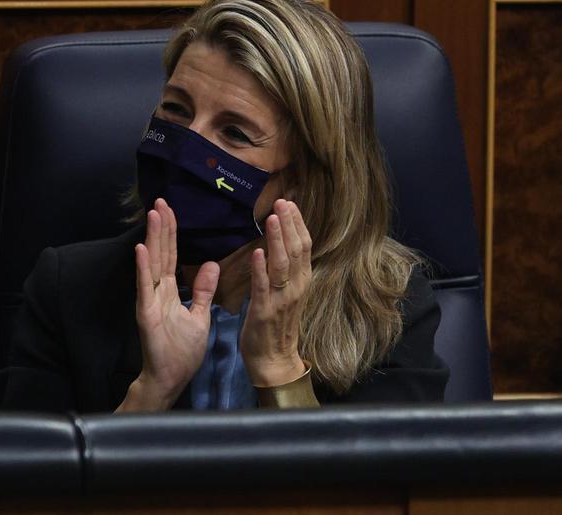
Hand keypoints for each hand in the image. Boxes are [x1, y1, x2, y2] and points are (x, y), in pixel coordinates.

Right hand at [117, 198, 219, 411]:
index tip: (170, 210)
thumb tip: (209, 265)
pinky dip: (143, 268)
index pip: (170, 255)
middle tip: (160, 201)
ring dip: (152, 239)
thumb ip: (202, 290)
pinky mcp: (146, 313)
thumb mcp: (199, 315)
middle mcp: (158, 291)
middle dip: (161, 227)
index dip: (171, 233)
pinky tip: (141, 249)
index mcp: (170, 291)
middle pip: (161, 253)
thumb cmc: (182, 351)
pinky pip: (145, 287)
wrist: (171, 378)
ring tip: (153, 215)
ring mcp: (150, 301)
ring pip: (152, 264)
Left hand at [240, 199, 312, 386]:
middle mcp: (296, 287)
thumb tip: (280, 242)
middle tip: (281, 202)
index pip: (304, 246)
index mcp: (301, 281)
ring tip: (272, 218)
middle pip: (297, 250)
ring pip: (283, 264)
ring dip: (277, 240)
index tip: (289, 203)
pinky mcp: (264, 311)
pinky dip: (261, 269)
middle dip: (289, 224)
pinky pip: (264, 287)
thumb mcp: (287, 293)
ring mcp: (282, 299)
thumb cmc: (277, 324)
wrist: (275, 360)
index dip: (297, 223)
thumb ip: (286, 269)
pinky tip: (257, 253)